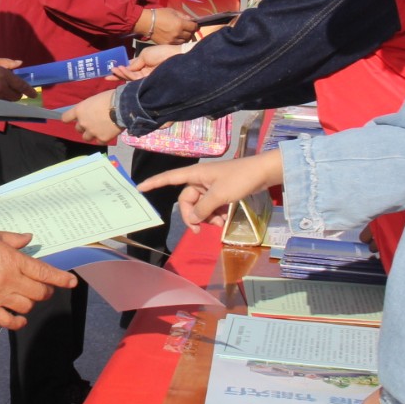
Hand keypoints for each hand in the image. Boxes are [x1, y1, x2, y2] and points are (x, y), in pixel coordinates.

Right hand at [0, 58, 35, 99]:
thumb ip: (8, 63)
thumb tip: (20, 63)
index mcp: (4, 76)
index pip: (21, 86)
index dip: (29, 91)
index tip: (34, 94)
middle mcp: (1, 88)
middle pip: (16, 96)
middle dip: (18, 94)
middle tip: (16, 90)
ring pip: (8, 101)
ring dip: (9, 98)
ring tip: (5, 92)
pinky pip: (0, 103)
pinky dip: (2, 100)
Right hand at [0, 230, 76, 329]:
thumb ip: (12, 239)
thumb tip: (28, 238)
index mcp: (13, 260)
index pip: (45, 273)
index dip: (61, 278)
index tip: (72, 282)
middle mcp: (10, 280)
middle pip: (40, 292)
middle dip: (46, 291)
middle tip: (44, 288)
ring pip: (27, 306)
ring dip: (32, 303)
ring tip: (27, 298)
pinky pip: (9, 321)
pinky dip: (17, 322)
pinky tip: (19, 319)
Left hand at [62, 90, 121, 143]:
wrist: (122, 107)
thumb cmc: (109, 98)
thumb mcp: (94, 100)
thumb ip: (88, 108)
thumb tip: (90, 112)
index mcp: (79, 110)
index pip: (65, 117)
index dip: (68, 118)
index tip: (72, 119)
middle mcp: (82, 123)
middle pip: (78, 129)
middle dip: (84, 126)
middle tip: (92, 123)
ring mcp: (92, 132)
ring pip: (86, 138)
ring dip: (91, 134)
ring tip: (99, 130)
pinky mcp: (102, 138)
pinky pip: (99, 141)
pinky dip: (102, 138)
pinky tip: (107, 134)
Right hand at [112, 44, 183, 80]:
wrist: (174, 55)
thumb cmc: (161, 52)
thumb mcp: (145, 55)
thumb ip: (135, 62)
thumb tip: (126, 67)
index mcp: (143, 65)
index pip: (129, 69)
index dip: (120, 70)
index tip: (110, 70)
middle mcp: (144, 72)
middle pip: (128, 76)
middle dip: (118, 75)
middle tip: (107, 75)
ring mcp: (146, 78)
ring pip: (130, 78)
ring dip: (121, 73)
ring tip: (114, 69)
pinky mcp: (148, 81)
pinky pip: (135, 79)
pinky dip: (127, 74)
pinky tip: (121, 69)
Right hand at [137, 150, 282, 231]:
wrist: (264, 173)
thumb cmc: (240, 178)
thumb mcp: (219, 195)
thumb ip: (203, 208)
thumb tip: (193, 219)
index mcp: (196, 174)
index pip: (169, 178)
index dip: (154, 183)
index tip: (140, 188)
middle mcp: (201, 179)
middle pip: (187, 200)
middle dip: (193, 216)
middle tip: (200, 230)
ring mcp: (212, 186)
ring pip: (200, 206)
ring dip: (207, 217)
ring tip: (220, 223)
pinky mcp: (222, 192)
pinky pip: (211, 206)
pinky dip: (215, 214)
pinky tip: (224, 219)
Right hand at [139, 9, 198, 44]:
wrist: (147, 23)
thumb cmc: (159, 14)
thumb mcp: (172, 11)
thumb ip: (182, 16)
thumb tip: (190, 19)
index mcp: (180, 24)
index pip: (193, 27)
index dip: (195, 25)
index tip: (193, 24)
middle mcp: (178, 33)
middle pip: (190, 35)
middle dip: (190, 31)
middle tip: (188, 29)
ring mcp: (173, 40)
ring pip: (184, 41)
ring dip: (185, 37)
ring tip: (182, 34)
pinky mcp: (167, 44)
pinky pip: (177, 44)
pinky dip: (178, 41)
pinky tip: (176, 38)